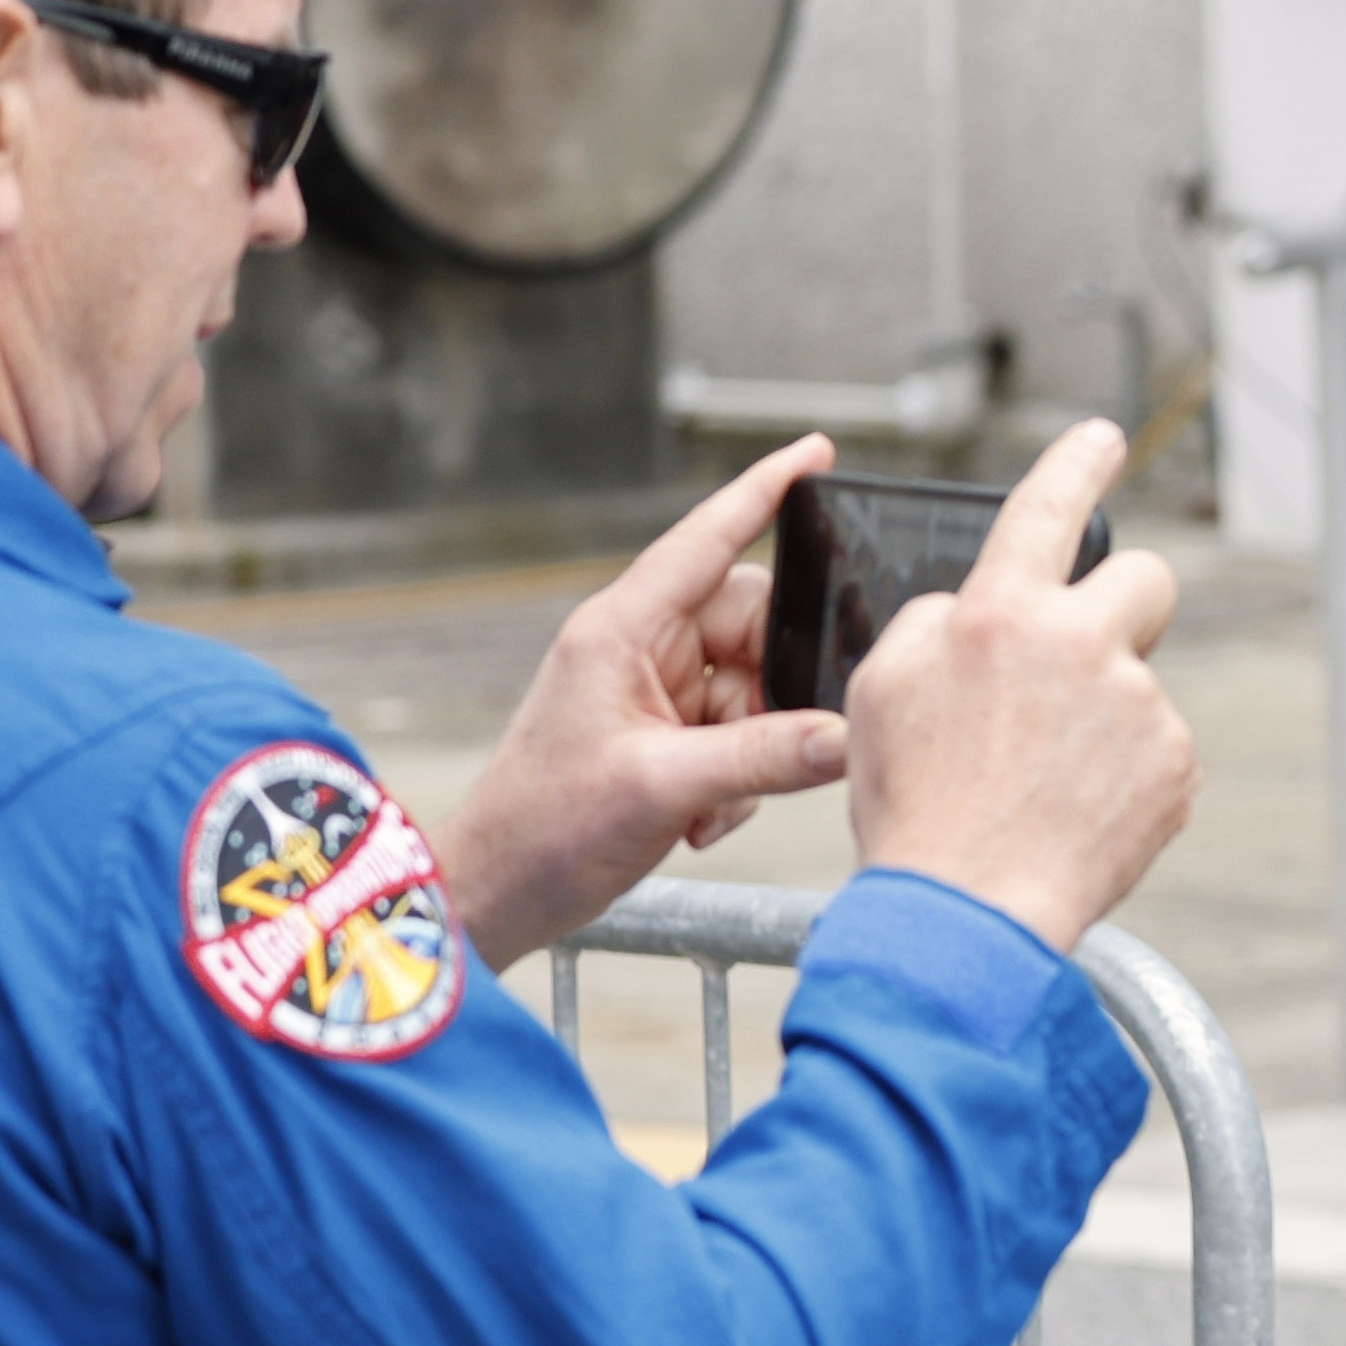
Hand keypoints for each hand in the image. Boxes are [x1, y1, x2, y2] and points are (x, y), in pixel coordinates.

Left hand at [440, 436, 853, 970]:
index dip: (764, 491)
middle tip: (773, 744)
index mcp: (622, 630)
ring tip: (711, 800)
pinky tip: (697, 819)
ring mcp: (653, 693)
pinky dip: (736, 779)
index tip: (818, 450)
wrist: (498, 894)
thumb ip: (764, 758)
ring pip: (755, 689)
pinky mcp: (665, 737)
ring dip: (753, 749)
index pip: (707, 540)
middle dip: (774, 690)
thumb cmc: (543, 830)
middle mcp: (639, 649)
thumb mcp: (661, 788)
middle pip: (753, 628)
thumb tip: (847, 735)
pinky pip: (740, 733)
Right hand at [843, 421, 1194, 956]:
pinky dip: (1125, 777)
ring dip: (1106, 715)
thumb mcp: (880, 692)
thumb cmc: (914, 806)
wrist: (966, 910)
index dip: (1075, 464)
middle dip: (1124, 610)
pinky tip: (1075, 813)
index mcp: (998, 615)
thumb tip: (973, 609)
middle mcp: (1079, 643)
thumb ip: (934, 626)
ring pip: (1140, 684)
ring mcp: (1138, 704)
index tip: (1104, 437)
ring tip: (1045, 780)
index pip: (1045, 509)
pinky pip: (1157, 750)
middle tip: (1082, 666)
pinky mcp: (1175, 763)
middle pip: (1144, 581)